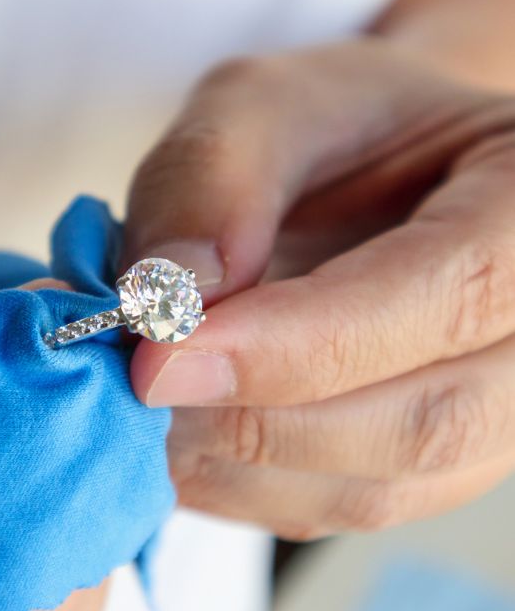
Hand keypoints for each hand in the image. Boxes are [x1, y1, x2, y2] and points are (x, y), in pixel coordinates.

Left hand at [123, 39, 514, 538]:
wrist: (378, 176)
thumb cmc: (339, 127)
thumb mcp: (269, 103)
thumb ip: (215, 176)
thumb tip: (169, 294)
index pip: (446, 297)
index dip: (293, 343)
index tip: (158, 355)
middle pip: (422, 422)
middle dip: (254, 418)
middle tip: (132, 388)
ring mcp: (491, 416)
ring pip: (374, 489)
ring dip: (236, 466)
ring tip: (143, 411)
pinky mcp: (421, 462)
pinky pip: (337, 507)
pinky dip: (241, 488)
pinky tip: (179, 438)